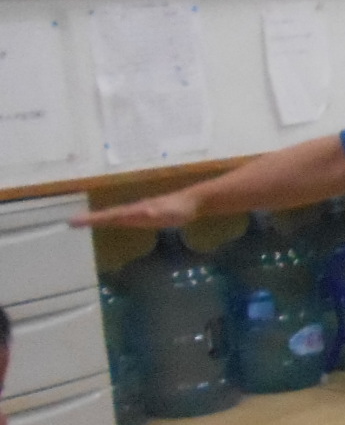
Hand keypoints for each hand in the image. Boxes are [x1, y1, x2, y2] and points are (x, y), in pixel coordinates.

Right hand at [75, 190, 201, 229]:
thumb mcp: (167, 214)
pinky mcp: (146, 213)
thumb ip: (153, 214)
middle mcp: (134, 209)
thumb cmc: (179, 210)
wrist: (194, 202)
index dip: (92, 219)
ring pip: (115, 214)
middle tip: (70, 222)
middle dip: (90, 218)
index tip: (73, 221)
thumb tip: (140, 214)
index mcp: (135, 211)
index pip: (110, 216)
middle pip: (108, 214)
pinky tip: (113, 221)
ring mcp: (140, 210)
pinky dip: (113, 218)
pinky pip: (125, 216)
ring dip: (99, 218)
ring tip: (82, 221)